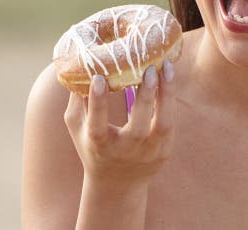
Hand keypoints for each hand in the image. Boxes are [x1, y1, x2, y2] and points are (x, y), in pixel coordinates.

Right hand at [64, 59, 175, 188]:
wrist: (117, 183)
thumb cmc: (92, 145)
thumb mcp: (77, 125)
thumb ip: (77, 98)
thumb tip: (78, 64)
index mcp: (99, 145)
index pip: (97, 125)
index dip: (98, 103)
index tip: (98, 78)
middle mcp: (124, 151)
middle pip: (138, 127)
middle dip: (144, 97)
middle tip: (148, 68)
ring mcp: (147, 153)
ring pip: (163, 125)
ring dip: (167, 94)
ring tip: (167, 67)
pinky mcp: (164, 151)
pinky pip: (170, 123)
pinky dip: (170, 99)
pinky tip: (168, 77)